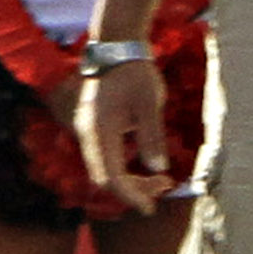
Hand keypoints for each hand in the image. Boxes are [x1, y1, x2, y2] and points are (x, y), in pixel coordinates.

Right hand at [76, 57, 173, 214]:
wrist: (118, 45)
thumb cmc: (136, 71)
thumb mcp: (150, 103)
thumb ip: (152, 136)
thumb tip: (158, 169)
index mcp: (99, 130)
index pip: (110, 177)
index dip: (130, 196)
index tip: (150, 208)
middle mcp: (88, 133)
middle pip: (105, 177)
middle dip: (134, 190)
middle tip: (165, 189)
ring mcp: (89, 130)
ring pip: (105, 168)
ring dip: (131, 180)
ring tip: (162, 182)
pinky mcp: (95, 126)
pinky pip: (106, 157)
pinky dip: (125, 167)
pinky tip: (147, 168)